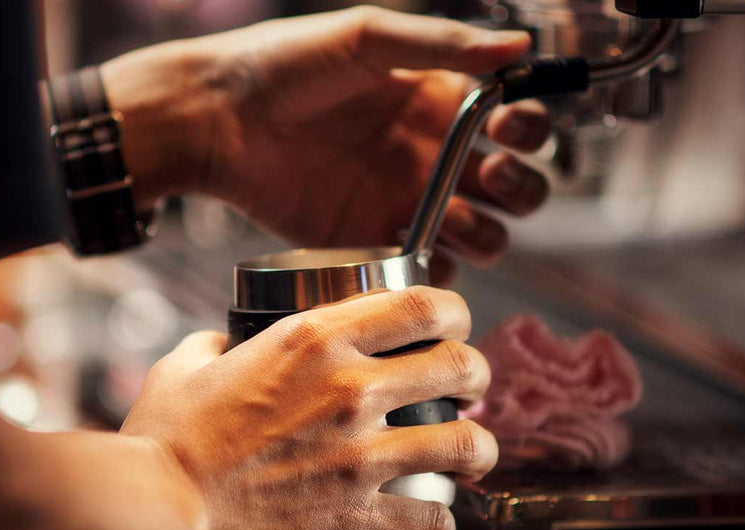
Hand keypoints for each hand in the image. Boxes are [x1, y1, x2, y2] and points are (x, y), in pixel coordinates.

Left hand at [104, 7, 551, 280]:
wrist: (215, 119)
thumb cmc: (284, 64)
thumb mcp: (366, 38)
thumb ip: (442, 43)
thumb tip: (520, 46)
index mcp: (440, 103)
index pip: (516, 125)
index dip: (529, 131)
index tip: (509, 128)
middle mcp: (432, 157)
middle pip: (514, 190)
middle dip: (522, 189)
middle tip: (491, 177)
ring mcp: (404, 205)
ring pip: (483, 237)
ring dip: (488, 235)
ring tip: (452, 216)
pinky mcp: (370, 244)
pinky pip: (424, 274)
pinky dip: (437, 276)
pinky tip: (419, 256)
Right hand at [119, 287, 497, 529]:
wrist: (157, 509)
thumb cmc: (164, 440)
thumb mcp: (183, 367)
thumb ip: (215, 346)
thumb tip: (223, 343)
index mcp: (314, 340)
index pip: (421, 304)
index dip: (453, 311)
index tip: (453, 325)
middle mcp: (349, 390)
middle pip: (460, 365)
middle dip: (477, 375)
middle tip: (469, 388)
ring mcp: (359, 456)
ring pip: (466, 444)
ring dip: (479, 449)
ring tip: (474, 456)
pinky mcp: (356, 518)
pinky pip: (432, 520)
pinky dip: (441, 524)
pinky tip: (434, 523)